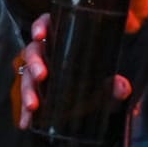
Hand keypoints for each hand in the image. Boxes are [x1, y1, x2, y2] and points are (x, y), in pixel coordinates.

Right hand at [15, 14, 132, 128]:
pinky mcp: (38, 95)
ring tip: (33, 105)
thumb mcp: (109, 83)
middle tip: (41, 74)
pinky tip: (26, 122)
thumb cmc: (100, 84)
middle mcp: (48, 55)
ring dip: (28, 90)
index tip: (40, 34)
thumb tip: (121, 86)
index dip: (40, 25)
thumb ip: (116, 86)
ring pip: (28, 76)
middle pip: (33, 51)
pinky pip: (27, 100)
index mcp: (63, 41)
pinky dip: (25, 112)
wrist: (99, 106)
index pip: (47, 24)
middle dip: (34, 62)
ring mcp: (40, 75)